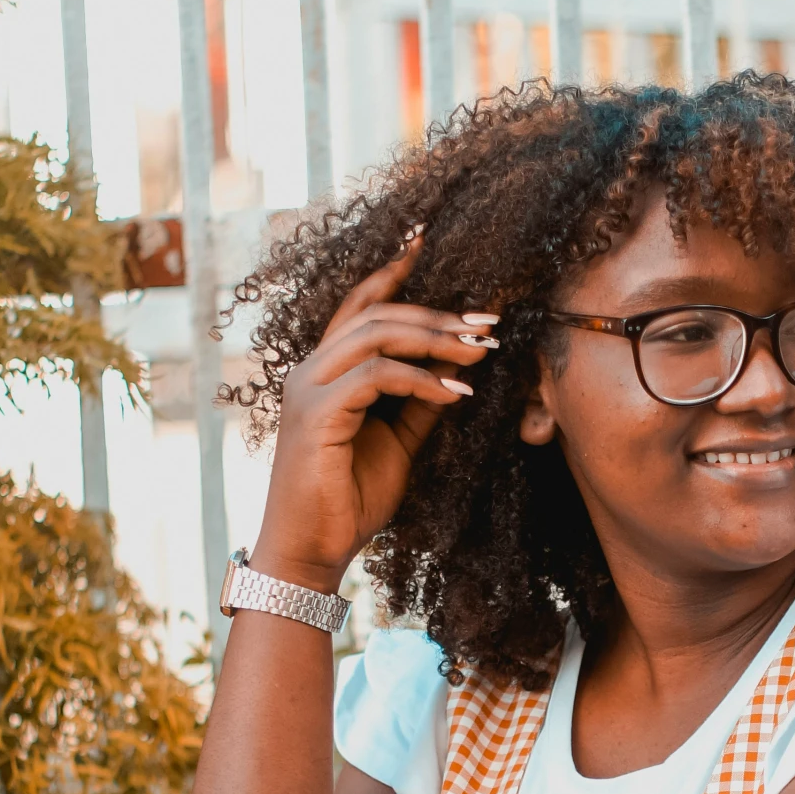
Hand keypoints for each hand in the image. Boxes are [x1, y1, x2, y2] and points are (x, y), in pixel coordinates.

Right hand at [250, 236, 499, 593]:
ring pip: (375, 336)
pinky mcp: (315, 414)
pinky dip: (421, 380)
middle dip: (437, 314)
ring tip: (480, 352)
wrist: (313, 551)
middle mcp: (308, 370)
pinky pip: (376, 377)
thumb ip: (419, 403)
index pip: (358, 306)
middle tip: (488, 324)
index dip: (391, 271)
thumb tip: (456, 369)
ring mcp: (307, 388)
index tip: (428, 242)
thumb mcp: (397, 443)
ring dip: (435, 339)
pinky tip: (455, 394)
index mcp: (324, 372)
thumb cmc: (349, 500)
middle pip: (375, 314)